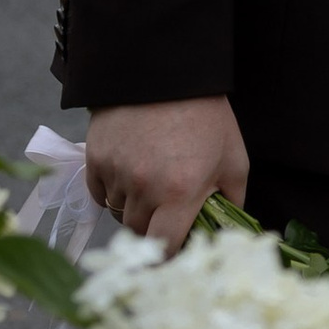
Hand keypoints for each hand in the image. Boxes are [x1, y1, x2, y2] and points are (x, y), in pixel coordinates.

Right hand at [83, 95, 247, 250]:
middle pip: (139, 232)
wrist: (167, 71)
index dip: (169, 257)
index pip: (166, 248)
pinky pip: (100, 192)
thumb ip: (232, 202)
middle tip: (166, 212)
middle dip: (153, 228)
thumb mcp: (233, 159)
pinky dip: (113, 191)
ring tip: (150, 183)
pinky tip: (130, 174)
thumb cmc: (207, 116)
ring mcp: (116, 172)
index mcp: (181, 193)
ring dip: (133, 208)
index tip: (173, 255)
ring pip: (119, 212)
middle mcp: (144, 188)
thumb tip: (224, 231)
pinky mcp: (95, 157)